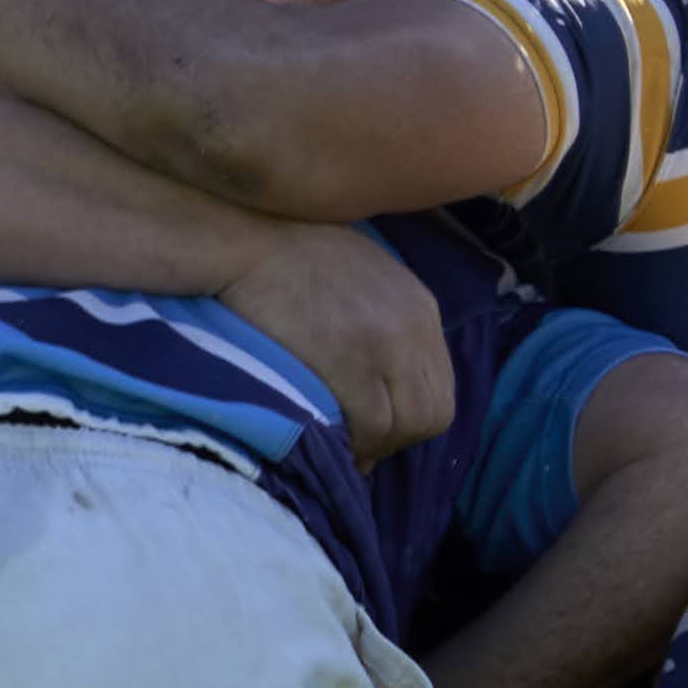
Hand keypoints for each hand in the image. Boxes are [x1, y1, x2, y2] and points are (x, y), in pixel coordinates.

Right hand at [222, 222, 454, 462]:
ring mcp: (385, 345)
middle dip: (397, 440)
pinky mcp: (350, 361)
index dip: (407, 419)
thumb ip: (380, 314)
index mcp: (420, 306)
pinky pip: (372, 425)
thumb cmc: (285, 255)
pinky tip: (331, 442)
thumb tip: (374, 364)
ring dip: (376, 446)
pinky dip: (355, 444)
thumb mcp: (357, 274)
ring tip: (342, 447)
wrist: (245, 240)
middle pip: (434, 412)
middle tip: (356, 446)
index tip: (372, 429)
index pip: (441, 385)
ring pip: (408, 424)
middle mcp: (415, 327)